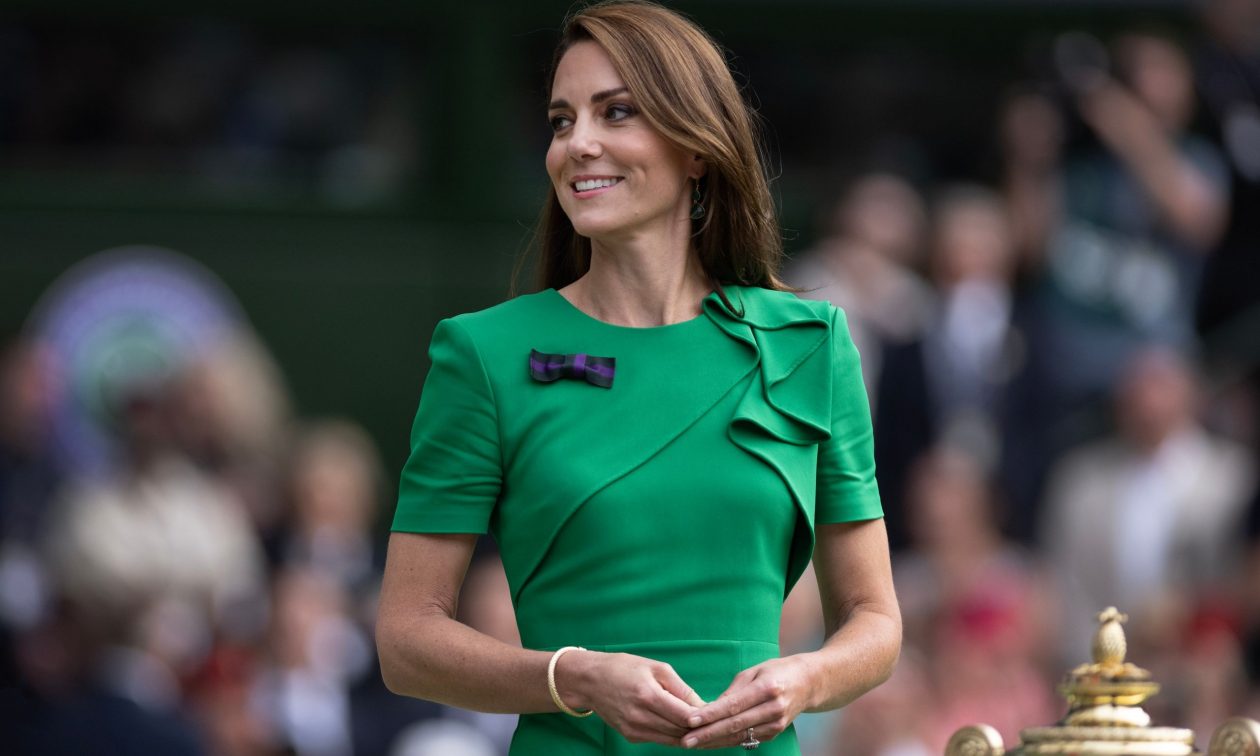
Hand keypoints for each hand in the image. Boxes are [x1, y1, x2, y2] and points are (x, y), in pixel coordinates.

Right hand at [557, 650, 705, 745]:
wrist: (590, 680)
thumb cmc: (624, 668)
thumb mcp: (656, 667)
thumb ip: (680, 688)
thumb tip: (702, 706)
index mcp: (648, 695)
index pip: (685, 716)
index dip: (703, 719)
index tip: (717, 714)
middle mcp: (640, 717)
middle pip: (680, 731)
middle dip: (700, 728)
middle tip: (716, 722)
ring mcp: (634, 729)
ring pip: (672, 740)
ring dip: (688, 735)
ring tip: (704, 727)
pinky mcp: (631, 736)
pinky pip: (660, 740)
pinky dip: (673, 735)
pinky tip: (683, 728)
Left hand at [681, 655, 814, 749]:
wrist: (809, 683)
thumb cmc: (778, 671)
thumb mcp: (755, 671)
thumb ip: (734, 690)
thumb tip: (711, 707)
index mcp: (768, 688)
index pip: (734, 705)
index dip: (711, 714)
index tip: (690, 720)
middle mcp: (774, 709)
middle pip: (735, 725)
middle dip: (708, 734)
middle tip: (686, 740)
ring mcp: (776, 724)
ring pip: (740, 736)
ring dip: (714, 742)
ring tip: (692, 743)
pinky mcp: (775, 733)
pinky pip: (747, 739)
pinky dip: (726, 742)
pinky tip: (709, 743)